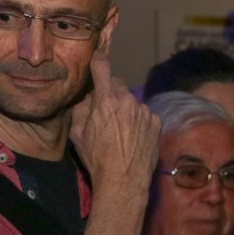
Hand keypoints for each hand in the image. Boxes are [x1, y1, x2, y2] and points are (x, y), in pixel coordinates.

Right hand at [69, 51, 160, 189]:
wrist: (124, 178)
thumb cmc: (97, 157)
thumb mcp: (77, 133)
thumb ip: (82, 108)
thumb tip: (89, 97)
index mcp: (105, 101)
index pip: (102, 69)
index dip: (98, 61)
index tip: (98, 56)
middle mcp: (128, 101)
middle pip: (117, 86)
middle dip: (110, 93)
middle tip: (104, 111)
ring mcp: (145, 111)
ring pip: (131, 101)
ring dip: (125, 109)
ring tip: (120, 131)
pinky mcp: (156, 122)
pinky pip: (144, 114)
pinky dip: (138, 120)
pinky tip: (132, 137)